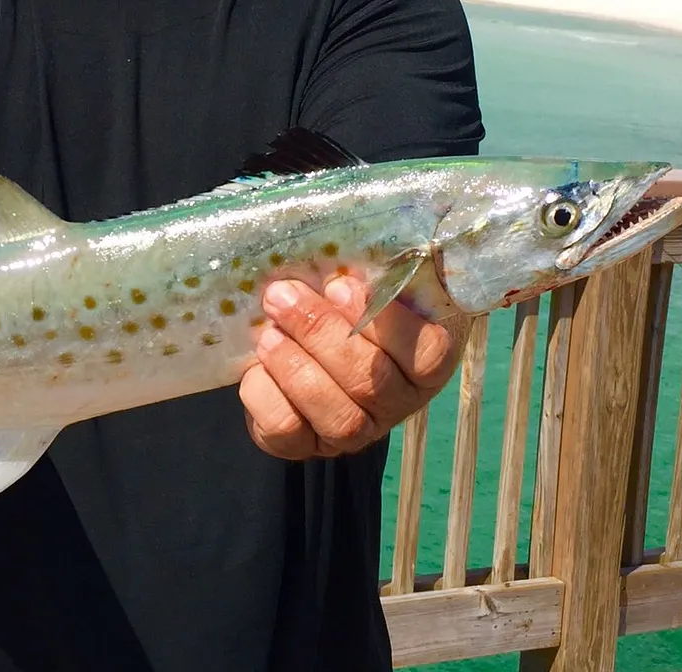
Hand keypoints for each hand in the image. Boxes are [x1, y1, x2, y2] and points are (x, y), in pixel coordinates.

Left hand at [239, 275, 463, 459]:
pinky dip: (267, 397)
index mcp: (425, 361)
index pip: (425, 353)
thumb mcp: (368, 280)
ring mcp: (355, 432)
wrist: (303, 340)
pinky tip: (256, 367)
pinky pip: (288, 433)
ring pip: (337, 417)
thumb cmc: (344, 304)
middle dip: (320, 333)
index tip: (340, 285)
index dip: (384, 322)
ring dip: (296, 368)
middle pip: (370, 381)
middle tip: (282, 295)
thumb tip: (371, 236)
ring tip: (268, 333)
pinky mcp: (307, 444)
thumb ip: (378, 266)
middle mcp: (397, 404)